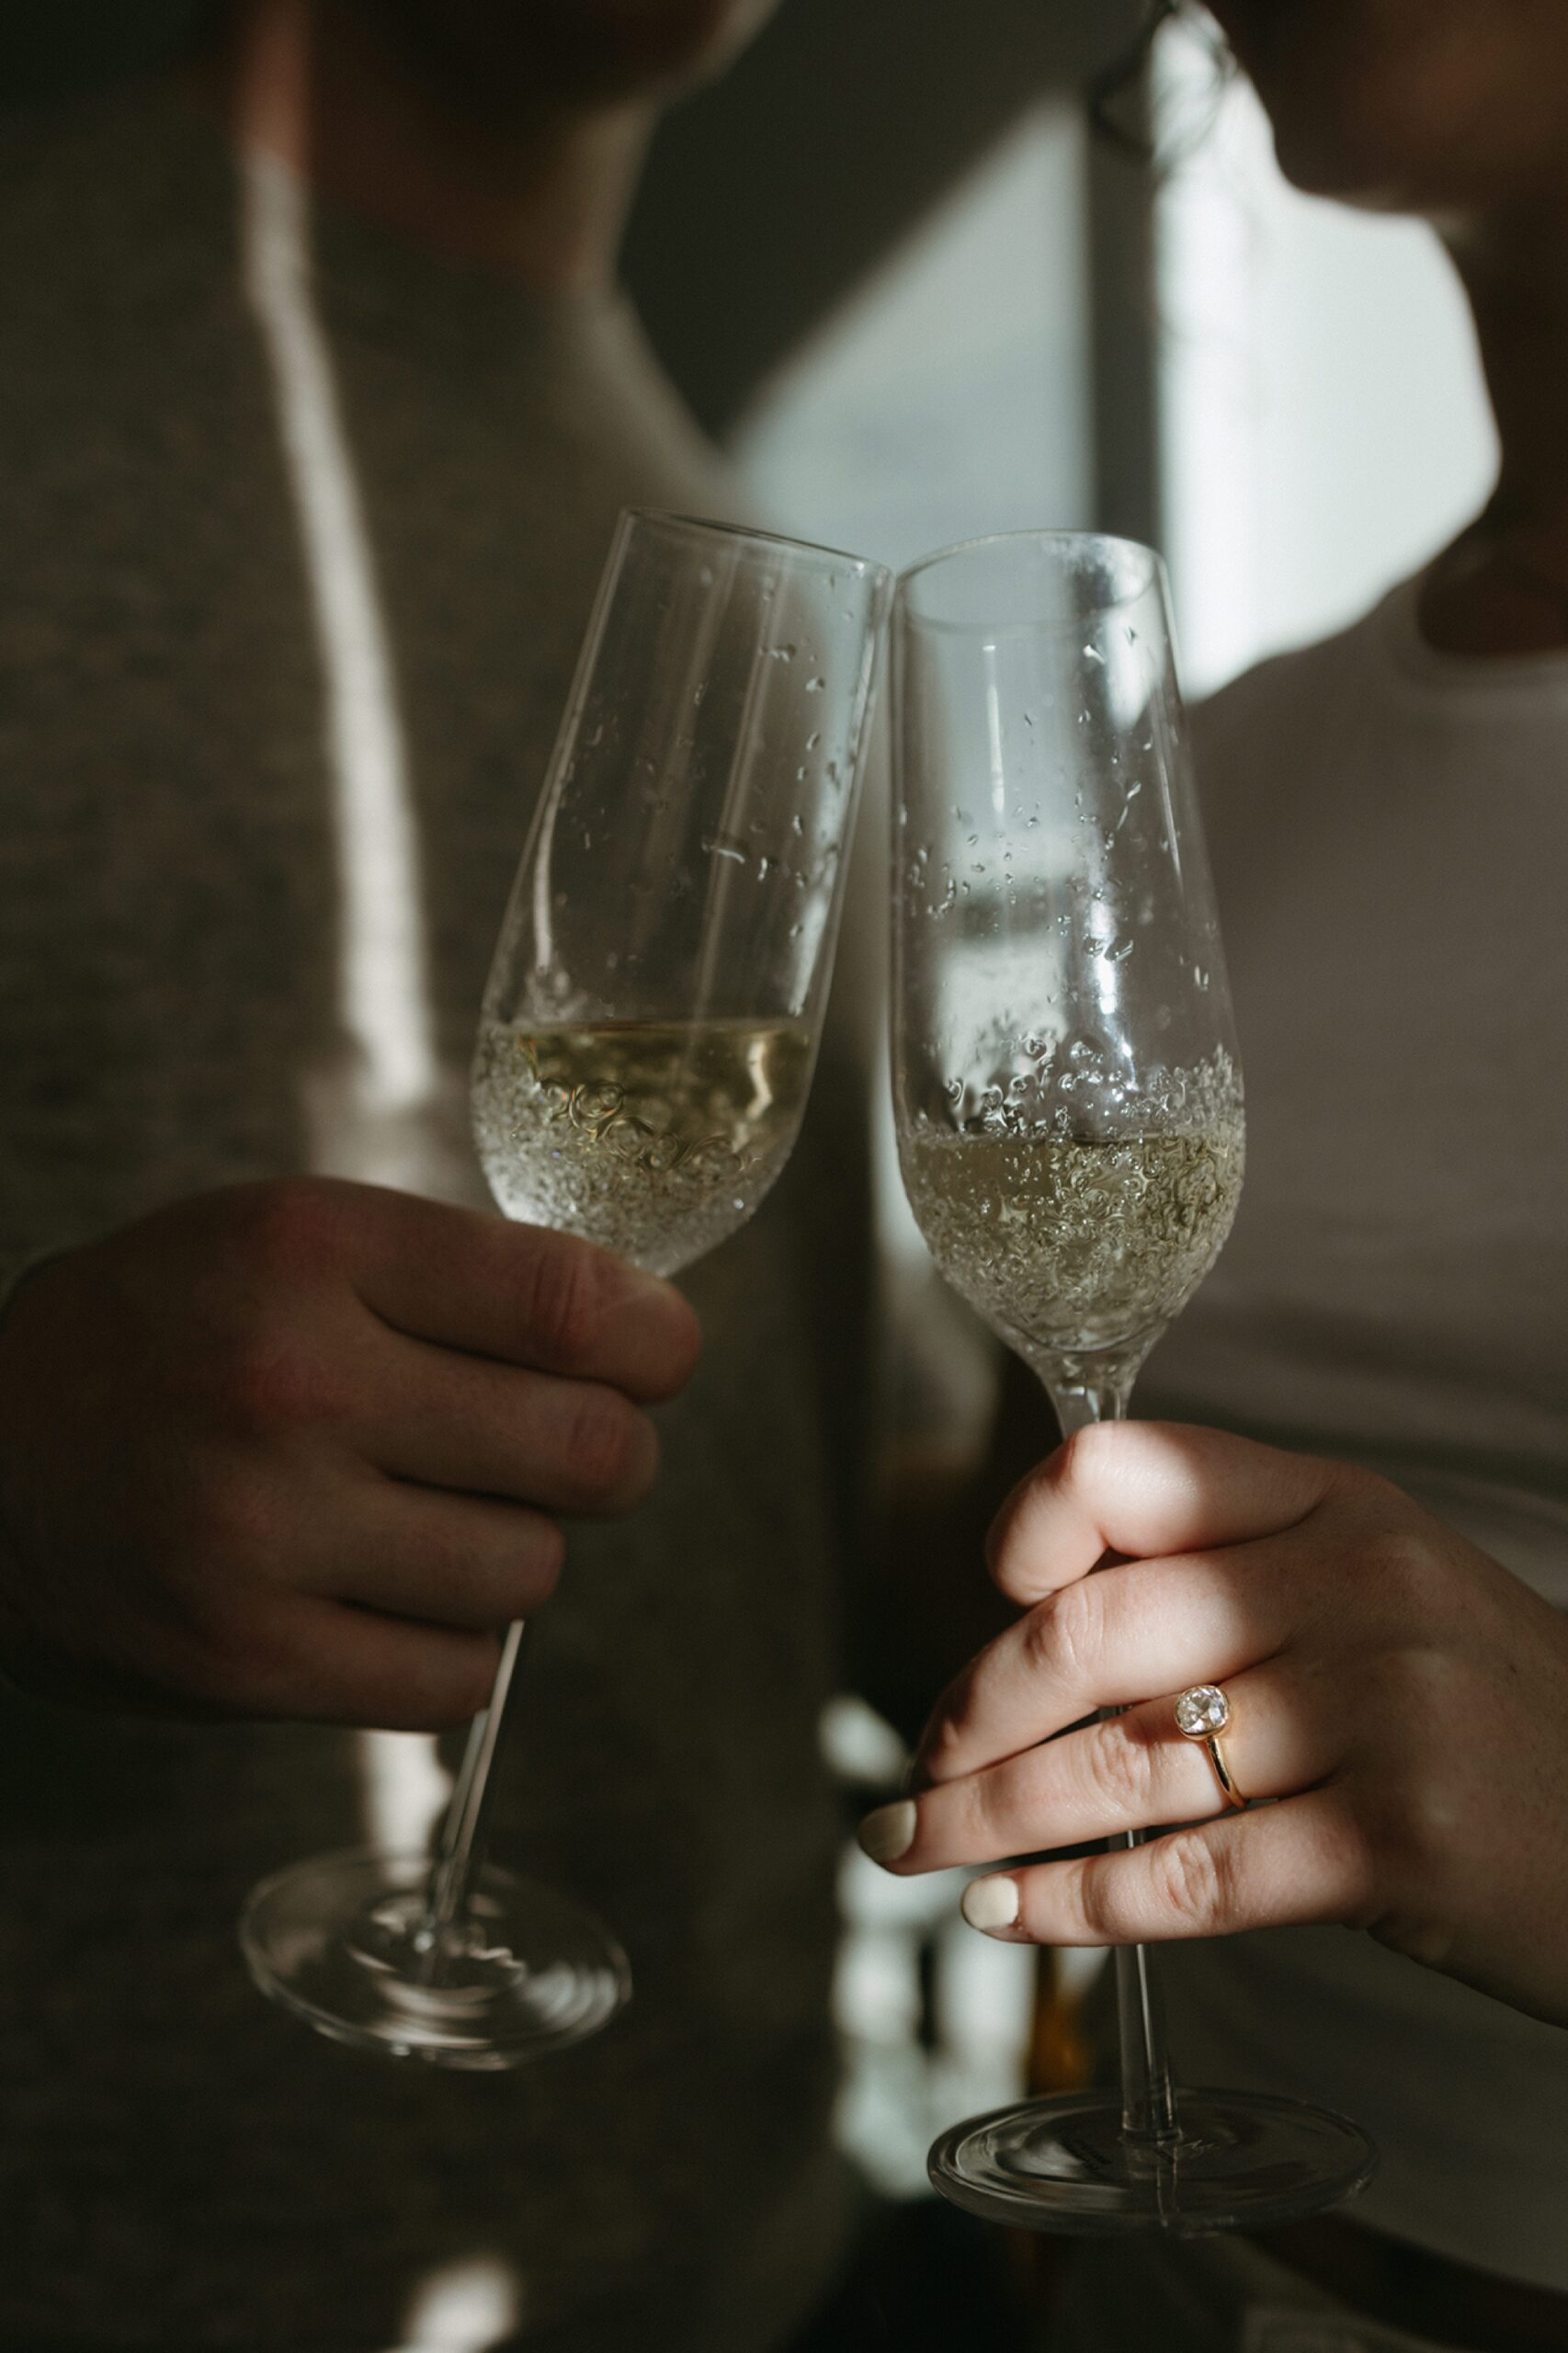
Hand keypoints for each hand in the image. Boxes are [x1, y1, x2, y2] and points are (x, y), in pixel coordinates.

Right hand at [0, 1179, 698, 1727]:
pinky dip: (451, 1648)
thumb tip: (644, 1342)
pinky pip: (455, 1681)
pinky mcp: (244, 1659)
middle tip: (567, 1451)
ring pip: (530, 1573)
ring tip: (436, 1519)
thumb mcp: (295, 1240)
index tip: (658, 1359)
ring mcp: (264, 1532)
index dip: (658, 1344)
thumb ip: (461, 1277)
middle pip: (587, 1452)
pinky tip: (392, 1598)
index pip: (573, 1305)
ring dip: (514, 1553)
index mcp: (316, 1253)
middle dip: (608, 1456)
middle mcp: (293, 1385)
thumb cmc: (169, 1334)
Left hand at [857, 1422, 1567, 2027]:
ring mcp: (1382, 1711)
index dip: (1024, 1529)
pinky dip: (1075, 1906)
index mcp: (1334, 1503)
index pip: (1125, 1467)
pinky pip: (1186, 1875)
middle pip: (1088, 1631)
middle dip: (970, 1715)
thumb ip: (1239, 1581)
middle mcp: (1354, 1584)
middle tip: (915, 1773)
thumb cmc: (1496, 1721)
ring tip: (915, 1853)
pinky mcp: (1398, 1843)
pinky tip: (1013, 1916)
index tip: (987, 1601)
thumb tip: (1034, 1630)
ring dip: (985, 1820)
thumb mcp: (1386, 1594)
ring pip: (1116, 1764)